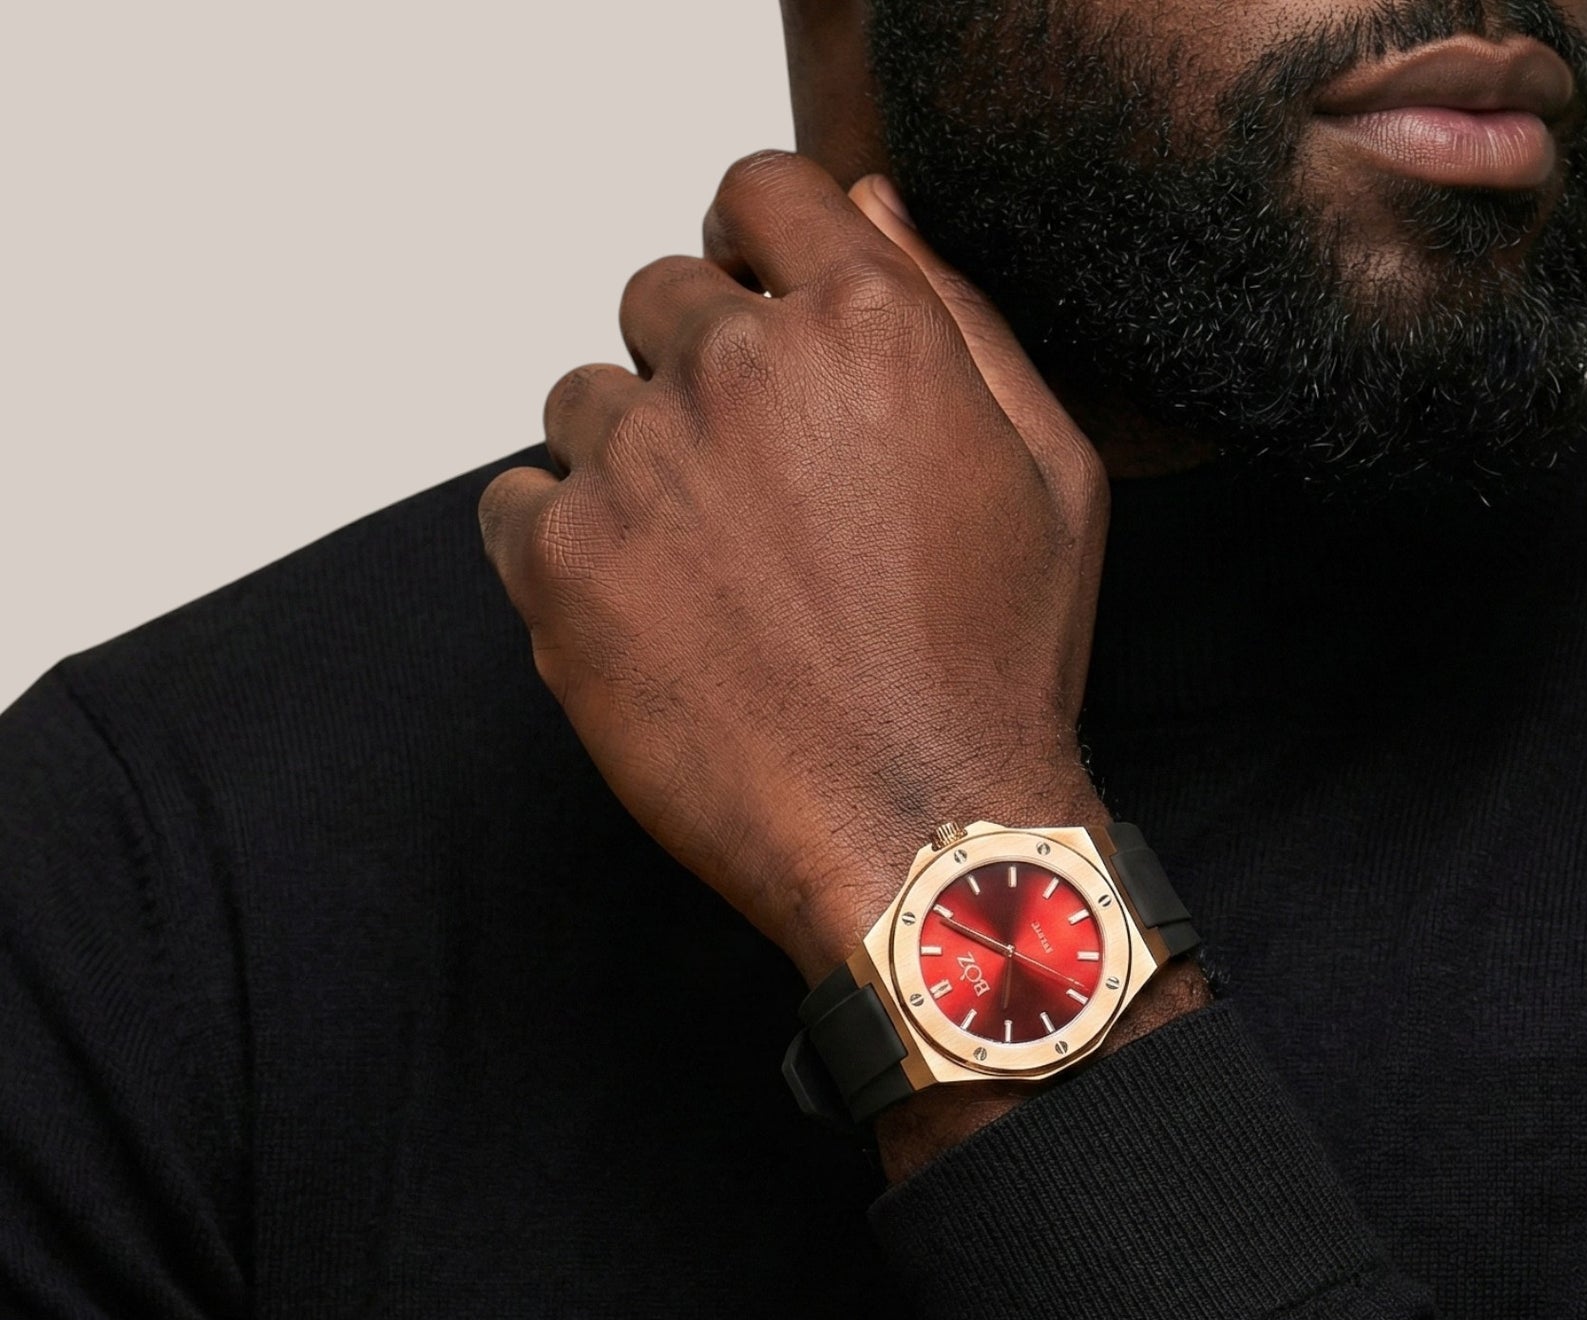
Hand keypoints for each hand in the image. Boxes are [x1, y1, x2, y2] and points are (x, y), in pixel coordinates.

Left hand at [478, 152, 1110, 982]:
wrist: (924, 838)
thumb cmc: (994, 672)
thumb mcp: (1050, 472)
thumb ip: (957, 314)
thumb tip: (867, 208)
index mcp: (867, 327)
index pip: (760, 192)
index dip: (757, 246)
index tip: (759, 308)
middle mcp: (740, 370)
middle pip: (661, 297)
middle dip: (701, 369)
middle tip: (753, 492)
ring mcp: (639, 464)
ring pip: (584, 400)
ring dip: (631, 460)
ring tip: (704, 573)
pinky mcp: (562, 566)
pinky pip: (514, 502)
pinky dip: (559, 543)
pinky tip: (640, 611)